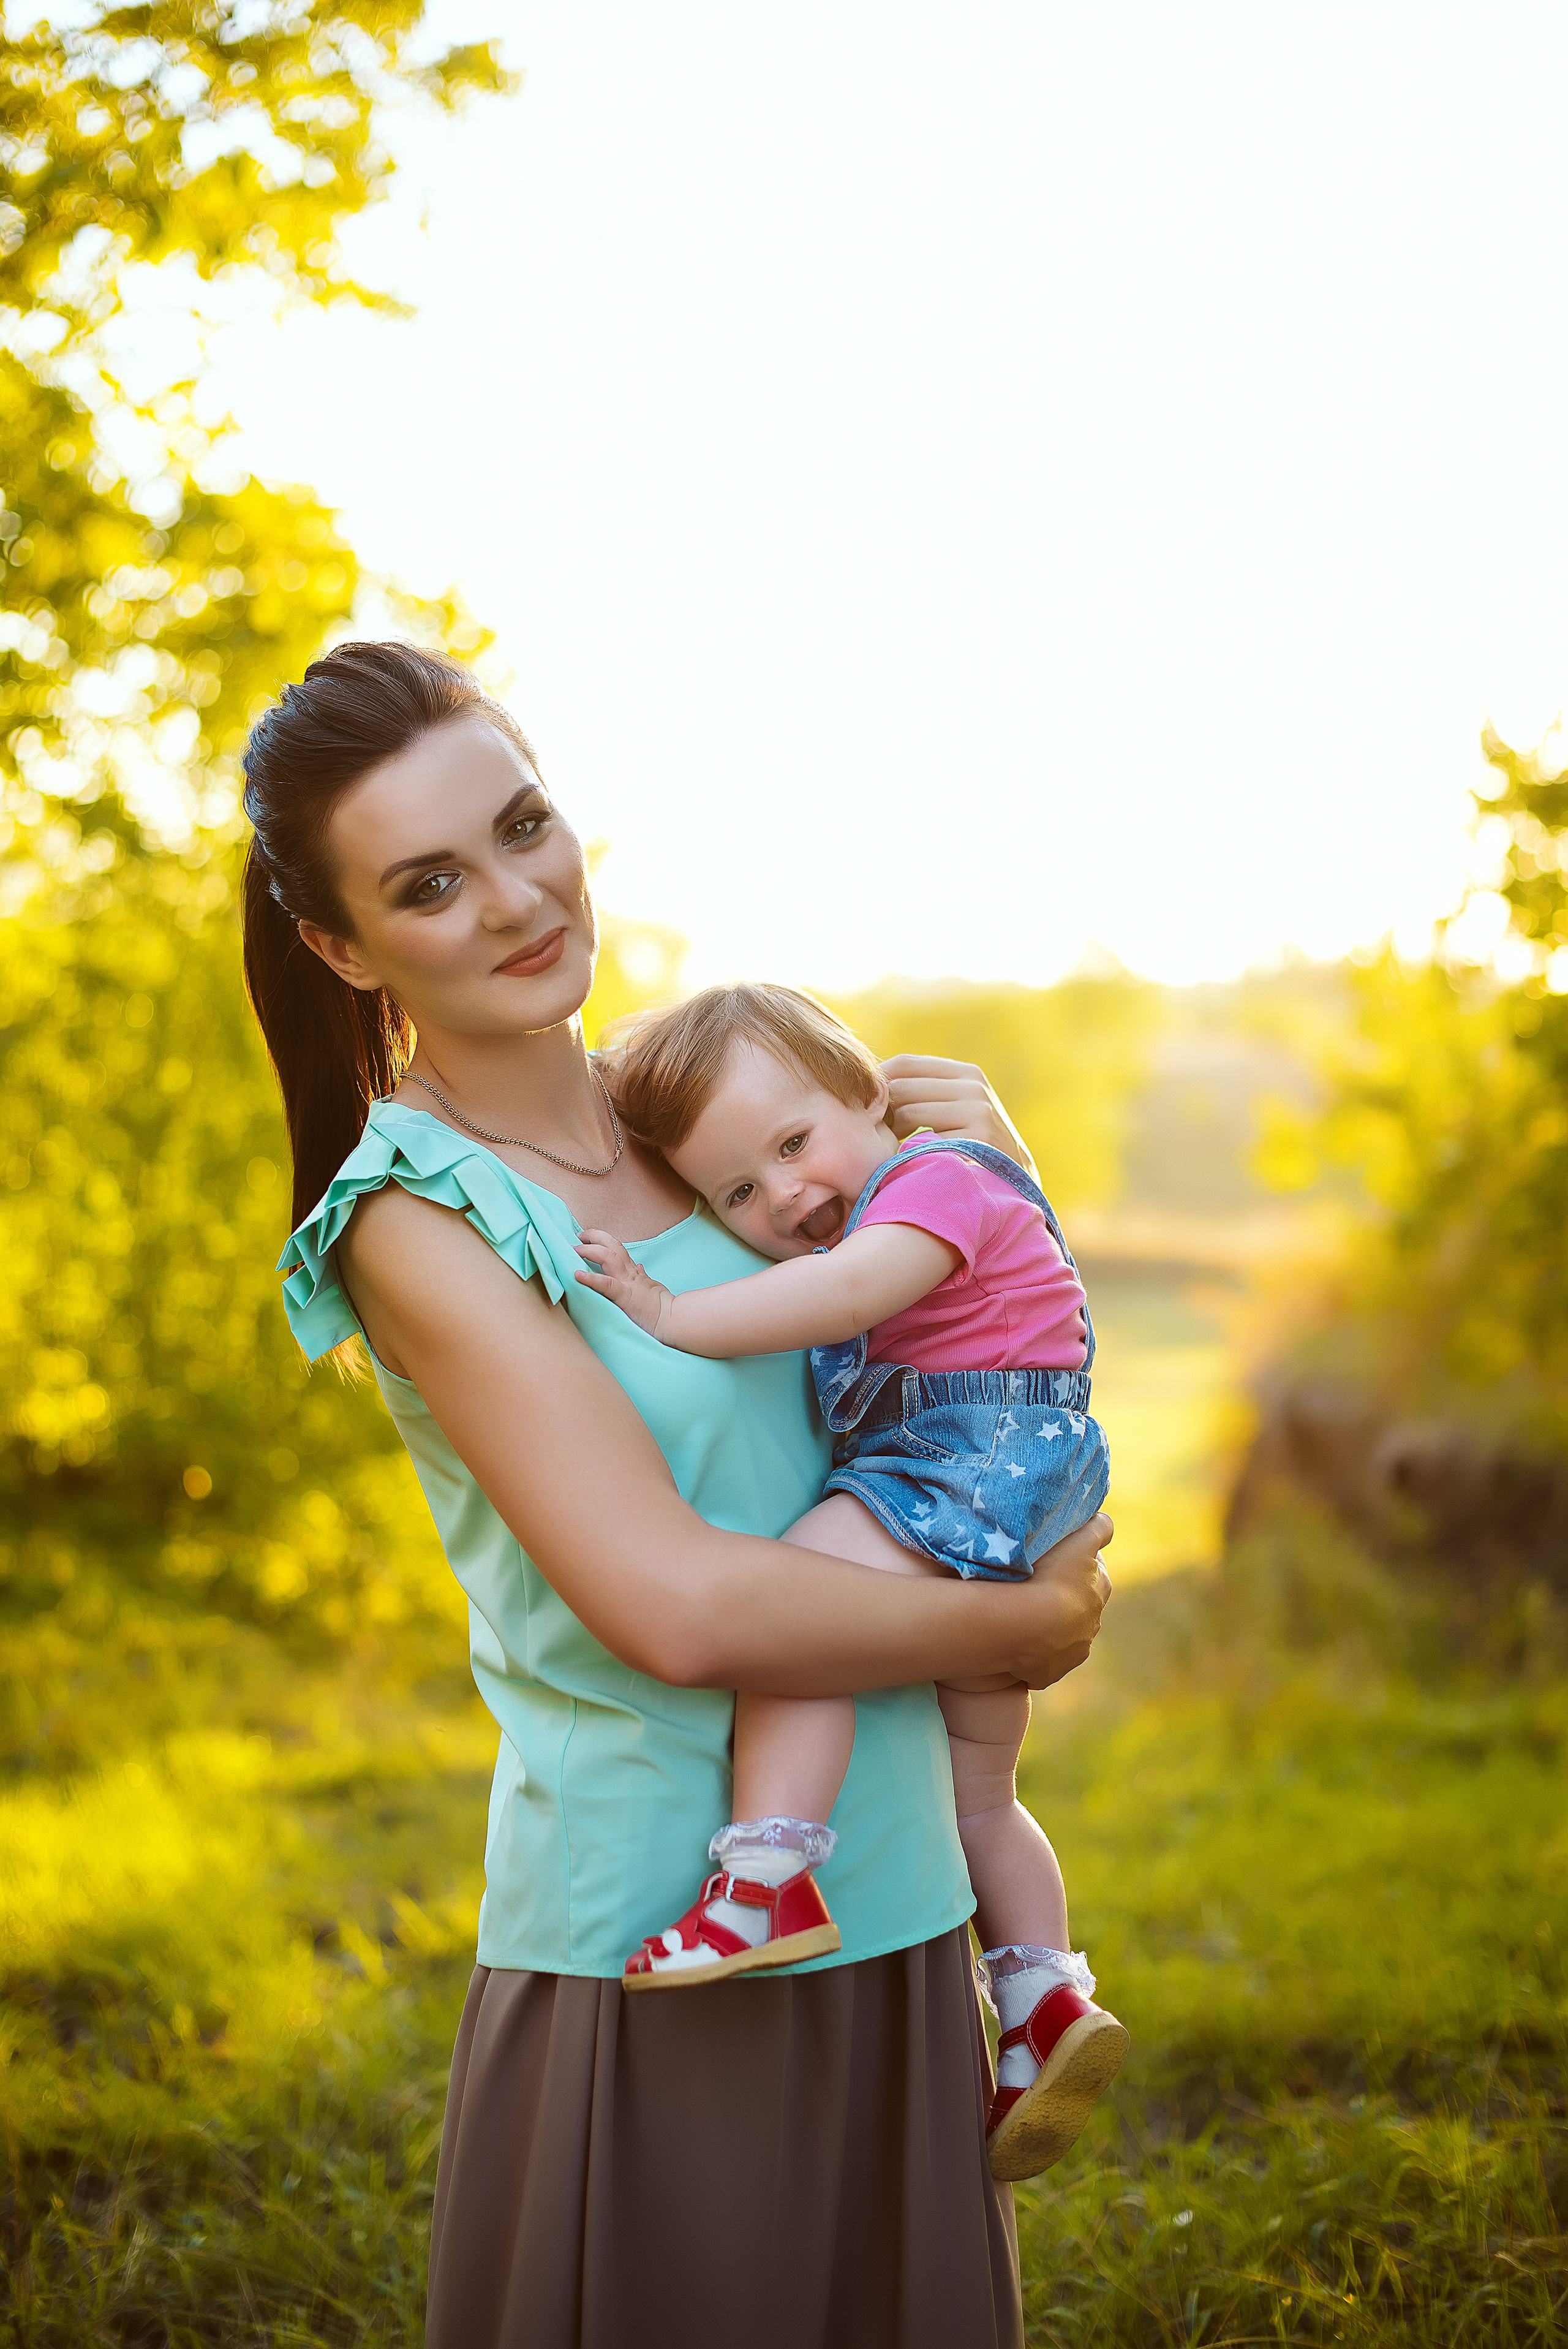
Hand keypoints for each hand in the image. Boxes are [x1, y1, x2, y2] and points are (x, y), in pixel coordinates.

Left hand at [575, 1229, 674, 1340]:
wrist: (672, 1320)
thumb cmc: (661, 1307)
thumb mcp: (651, 1286)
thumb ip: (643, 1276)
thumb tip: (639, 1266)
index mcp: (634, 1272)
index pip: (617, 1249)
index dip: (602, 1240)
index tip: (588, 1239)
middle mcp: (630, 1273)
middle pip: (612, 1245)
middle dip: (594, 1237)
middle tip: (578, 1237)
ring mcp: (628, 1283)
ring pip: (608, 1256)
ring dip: (590, 1250)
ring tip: (574, 1249)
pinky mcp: (625, 1296)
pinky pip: (607, 1284)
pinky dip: (591, 1278)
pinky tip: (578, 1275)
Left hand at [880, 1054, 1037, 1178]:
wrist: (1013, 1183)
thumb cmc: (973, 1144)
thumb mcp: (957, 1107)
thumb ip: (926, 1089)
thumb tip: (871, 1075)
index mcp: (967, 1073)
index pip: (906, 1063)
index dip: (879, 1081)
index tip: (866, 1107)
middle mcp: (974, 1087)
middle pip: (902, 1088)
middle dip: (882, 1110)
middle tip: (873, 1134)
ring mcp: (978, 1112)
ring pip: (908, 1113)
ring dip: (891, 1132)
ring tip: (888, 1149)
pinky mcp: (977, 1140)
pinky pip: (922, 1142)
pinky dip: (909, 1152)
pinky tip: (908, 1163)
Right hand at [1010, 1513, 1111, 1687]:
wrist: (1026, 1626)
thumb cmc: (1048, 1575)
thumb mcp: (1078, 1539)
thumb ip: (1098, 1528)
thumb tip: (1105, 1524)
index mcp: (1100, 1586)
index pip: (1095, 1565)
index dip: (1076, 1555)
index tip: (1057, 1552)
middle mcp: (1093, 1620)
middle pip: (1081, 1600)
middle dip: (1065, 1591)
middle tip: (1037, 1580)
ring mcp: (1073, 1649)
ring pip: (1064, 1631)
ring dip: (1050, 1622)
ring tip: (1023, 1611)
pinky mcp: (1051, 1671)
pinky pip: (1043, 1657)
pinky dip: (1034, 1649)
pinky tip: (1016, 1637)